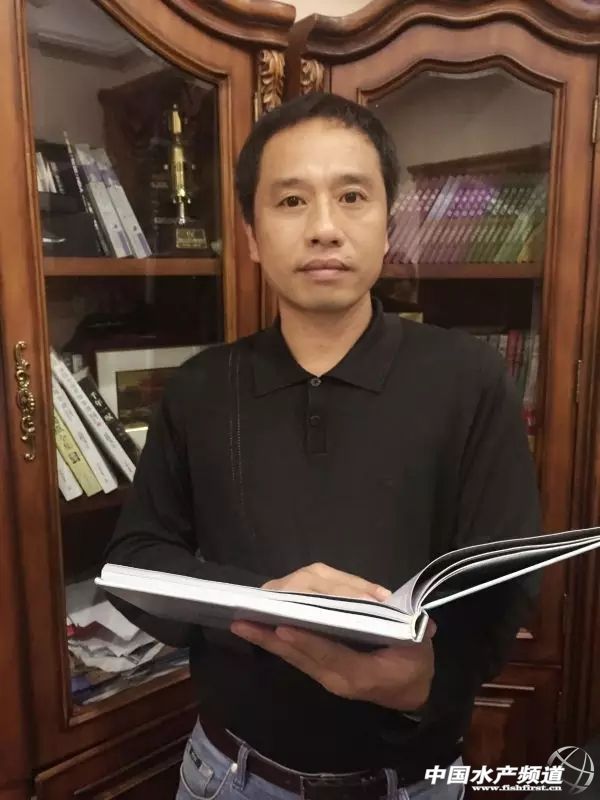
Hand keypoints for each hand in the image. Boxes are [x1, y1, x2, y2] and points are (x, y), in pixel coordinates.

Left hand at [230, 562, 435, 711]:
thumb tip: (379, 600)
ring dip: (266, 638)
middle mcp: (335, 676)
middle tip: (245, 618)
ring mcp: (325, 675)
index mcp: (360, 673)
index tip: (282, 626)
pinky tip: (257, 628)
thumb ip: (402, 625)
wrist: (412, 691)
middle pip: (300, 654)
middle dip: (272, 634)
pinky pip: (294, 655)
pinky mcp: (320, 668)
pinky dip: (275, 640)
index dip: (306, 639)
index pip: (328, 653)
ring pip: (291, 655)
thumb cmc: (414, 663)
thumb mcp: (417, 643)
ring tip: (241, 622)